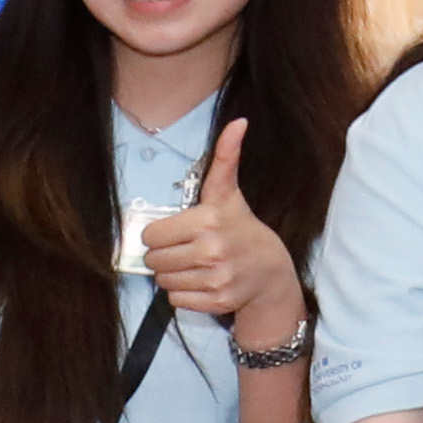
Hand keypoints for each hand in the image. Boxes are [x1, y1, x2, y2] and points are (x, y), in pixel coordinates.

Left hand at [132, 123, 299, 337]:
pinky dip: (185, 295)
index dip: (163, 235)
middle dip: (166, 257)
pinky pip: (175, 300)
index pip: (151, 235)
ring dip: (175, 276)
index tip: (183, 233)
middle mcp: (211, 250)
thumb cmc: (241, 230)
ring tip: (197, 267)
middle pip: (153, 260)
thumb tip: (238, 121)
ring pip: (163, 281)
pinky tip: (204, 283)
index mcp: (208, 220)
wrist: (271, 273)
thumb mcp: (229, 195)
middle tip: (189, 251)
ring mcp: (215, 277)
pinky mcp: (216, 301)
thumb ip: (225, 159)